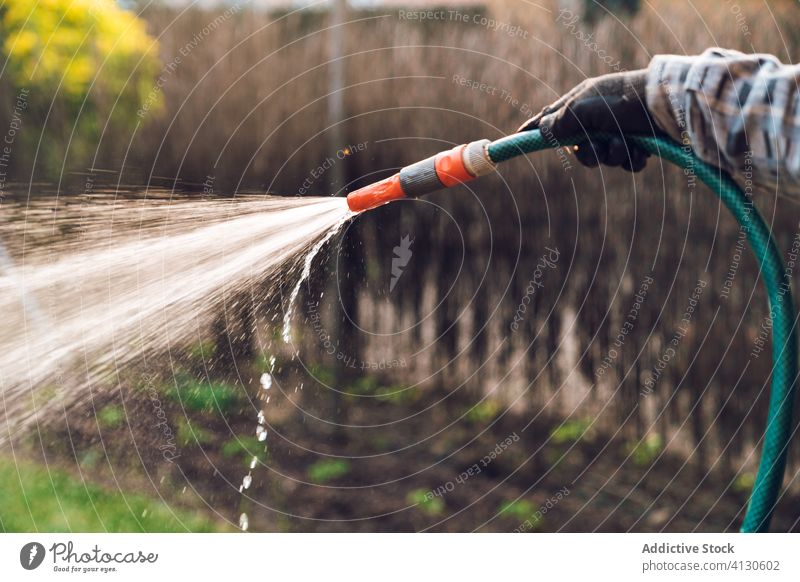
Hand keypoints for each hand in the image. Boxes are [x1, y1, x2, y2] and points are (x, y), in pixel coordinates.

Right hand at [518, 69, 662, 171]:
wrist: (668, 105)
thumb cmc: (622, 101)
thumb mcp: (582, 111)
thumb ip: (558, 124)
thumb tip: (539, 131)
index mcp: (582, 104)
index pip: (551, 118)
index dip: (535, 130)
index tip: (518, 138)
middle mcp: (600, 118)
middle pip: (579, 149)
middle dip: (588, 153)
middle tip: (597, 146)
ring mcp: (621, 130)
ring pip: (605, 158)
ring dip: (614, 154)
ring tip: (626, 141)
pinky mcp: (641, 143)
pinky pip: (627, 163)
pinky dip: (632, 159)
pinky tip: (641, 150)